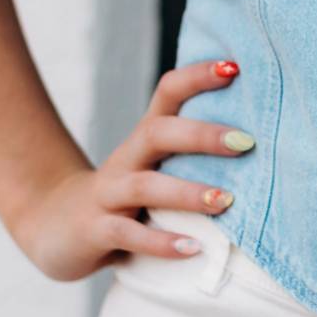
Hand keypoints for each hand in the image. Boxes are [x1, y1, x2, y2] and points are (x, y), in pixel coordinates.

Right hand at [9, 58, 252, 280]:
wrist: (55, 227)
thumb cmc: (126, 197)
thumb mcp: (155, 169)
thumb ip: (194, 156)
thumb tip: (261, 144)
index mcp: (144, 141)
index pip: (167, 93)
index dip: (197, 76)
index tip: (235, 67)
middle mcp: (125, 161)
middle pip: (157, 133)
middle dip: (202, 135)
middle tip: (245, 142)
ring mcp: (107, 196)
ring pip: (145, 186)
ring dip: (187, 193)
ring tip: (225, 201)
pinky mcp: (95, 232)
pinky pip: (127, 236)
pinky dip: (161, 243)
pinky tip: (193, 249)